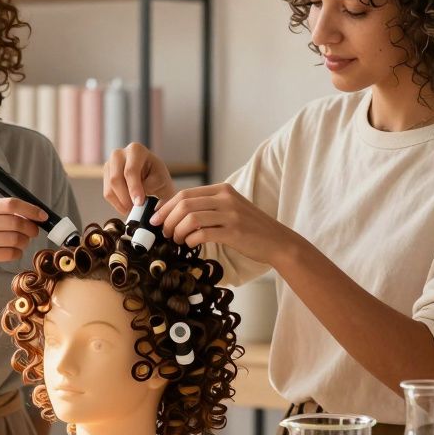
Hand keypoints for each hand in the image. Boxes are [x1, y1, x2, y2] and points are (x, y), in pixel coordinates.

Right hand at [0, 198, 45, 276]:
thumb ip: (5, 213)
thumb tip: (35, 215)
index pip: (11, 204)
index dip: (31, 209)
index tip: (43, 216)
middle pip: (16, 223)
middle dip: (31, 228)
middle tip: (34, 232)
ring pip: (16, 239)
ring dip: (25, 242)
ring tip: (21, 243)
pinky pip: (10, 253)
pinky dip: (17, 253)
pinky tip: (13, 252)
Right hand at [102, 143, 176, 214]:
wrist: (152, 178)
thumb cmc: (159, 178)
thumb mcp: (162, 181)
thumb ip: (152, 187)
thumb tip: (138, 200)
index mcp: (136, 150)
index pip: (130, 170)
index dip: (134, 188)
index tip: (139, 203)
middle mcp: (119, 153)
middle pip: (115, 178)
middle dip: (125, 197)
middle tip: (134, 209)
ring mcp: (110, 163)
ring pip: (110, 187)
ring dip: (121, 202)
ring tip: (133, 210)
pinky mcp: (106, 175)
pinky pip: (107, 193)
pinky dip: (117, 204)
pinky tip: (127, 207)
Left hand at [150, 183, 294, 264]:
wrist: (278, 241)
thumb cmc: (250, 228)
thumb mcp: (230, 209)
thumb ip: (209, 206)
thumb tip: (177, 213)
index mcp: (222, 190)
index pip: (185, 193)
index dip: (166, 207)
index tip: (156, 219)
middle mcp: (226, 198)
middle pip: (184, 204)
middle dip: (167, 219)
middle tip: (163, 232)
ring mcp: (230, 214)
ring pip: (190, 218)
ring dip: (177, 231)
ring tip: (176, 240)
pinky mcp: (233, 232)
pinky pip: (202, 233)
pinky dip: (190, 240)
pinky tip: (190, 244)